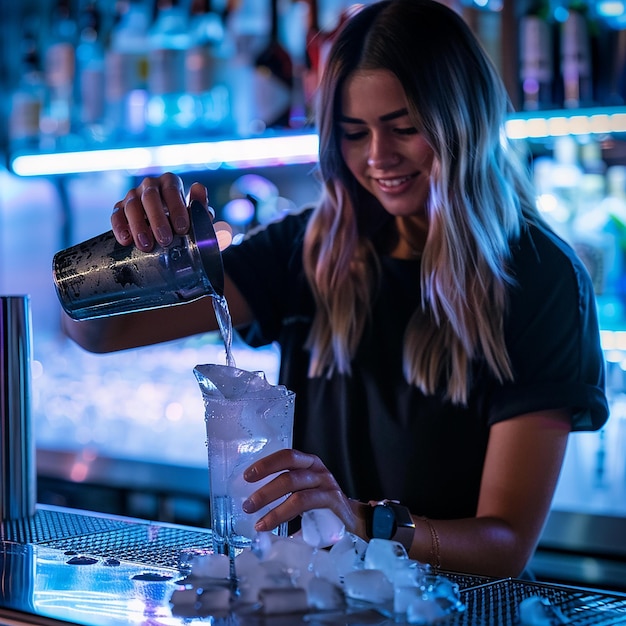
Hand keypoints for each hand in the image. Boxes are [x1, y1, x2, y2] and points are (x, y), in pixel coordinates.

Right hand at [111, 173, 209, 251]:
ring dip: (138, 226)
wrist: (167, 230)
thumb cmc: (184, 221)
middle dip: (157, 220)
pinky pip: (116, 215)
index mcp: (170, 182)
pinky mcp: (120, 208)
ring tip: (146, 245)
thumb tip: (198, 188)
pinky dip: (119, 227)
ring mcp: (133, 195)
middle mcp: (150, 185)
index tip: (182, 228)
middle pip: (150, 197)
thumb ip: (199, 204)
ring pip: (132, 206)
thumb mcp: (195, 215)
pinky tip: (126, 240)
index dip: (176, 209)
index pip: (171, 190)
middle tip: (165, 240)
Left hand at [241, 449, 368, 537]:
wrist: (354, 520)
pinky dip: (284, 514)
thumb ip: (284, 493)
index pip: (287, 456)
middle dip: (265, 488)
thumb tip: (253, 503)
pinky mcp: (332, 501)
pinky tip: (271, 525)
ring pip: (295, 489)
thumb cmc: (323, 505)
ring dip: (273, 504)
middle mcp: (318, 470)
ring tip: (257, 520)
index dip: (267, 464)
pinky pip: (304, 504)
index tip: (248, 475)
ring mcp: (327, 484)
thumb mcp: (304, 492)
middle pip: (289, 473)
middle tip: (248, 504)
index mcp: (309, 464)